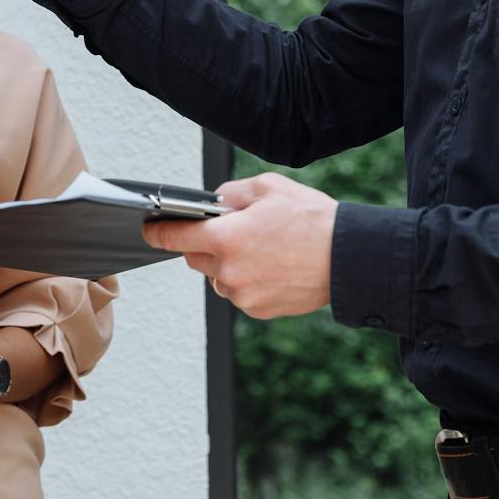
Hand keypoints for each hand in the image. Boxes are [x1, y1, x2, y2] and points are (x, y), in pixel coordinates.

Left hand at [142, 174, 337, 318]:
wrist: (349, 258)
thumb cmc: (311, 220)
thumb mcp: (268, 187)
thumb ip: (230, 193)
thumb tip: (213, 204)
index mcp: (225, 238)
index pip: (174, 236)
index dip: (158, 231)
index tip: (149, 229)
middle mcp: (228, 271)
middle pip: (195, 257)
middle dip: (206, 243)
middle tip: (235, 230)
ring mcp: (242, 295)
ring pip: (218, 276)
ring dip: (228, 263)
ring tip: (262, 249)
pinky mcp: (257, 310)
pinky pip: (238, 292)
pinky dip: (246, 280)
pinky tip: (272, 266)